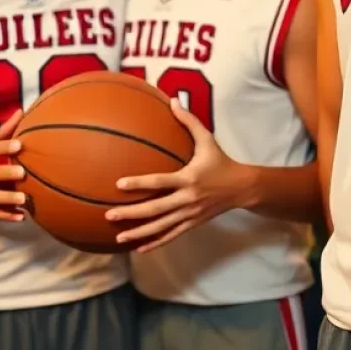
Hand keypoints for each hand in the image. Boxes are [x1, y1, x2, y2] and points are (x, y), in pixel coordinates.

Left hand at [106, 99, 250, 251]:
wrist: (241, 187)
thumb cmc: (220, 160)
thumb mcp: (207, 139)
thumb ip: (189, 121)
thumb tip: (172, 101)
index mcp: (188, 178)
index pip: (159, 182)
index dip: (139, 183)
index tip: (119, 184)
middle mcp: (187, 199)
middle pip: (155, 209)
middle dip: (132, 213)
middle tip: (109, 214)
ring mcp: (189, 214)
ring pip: (160, 227)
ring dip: (139, 233)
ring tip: (118, 238)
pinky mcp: (192, 224)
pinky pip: (170, 235)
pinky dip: (154, 243)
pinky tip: (138, 248)